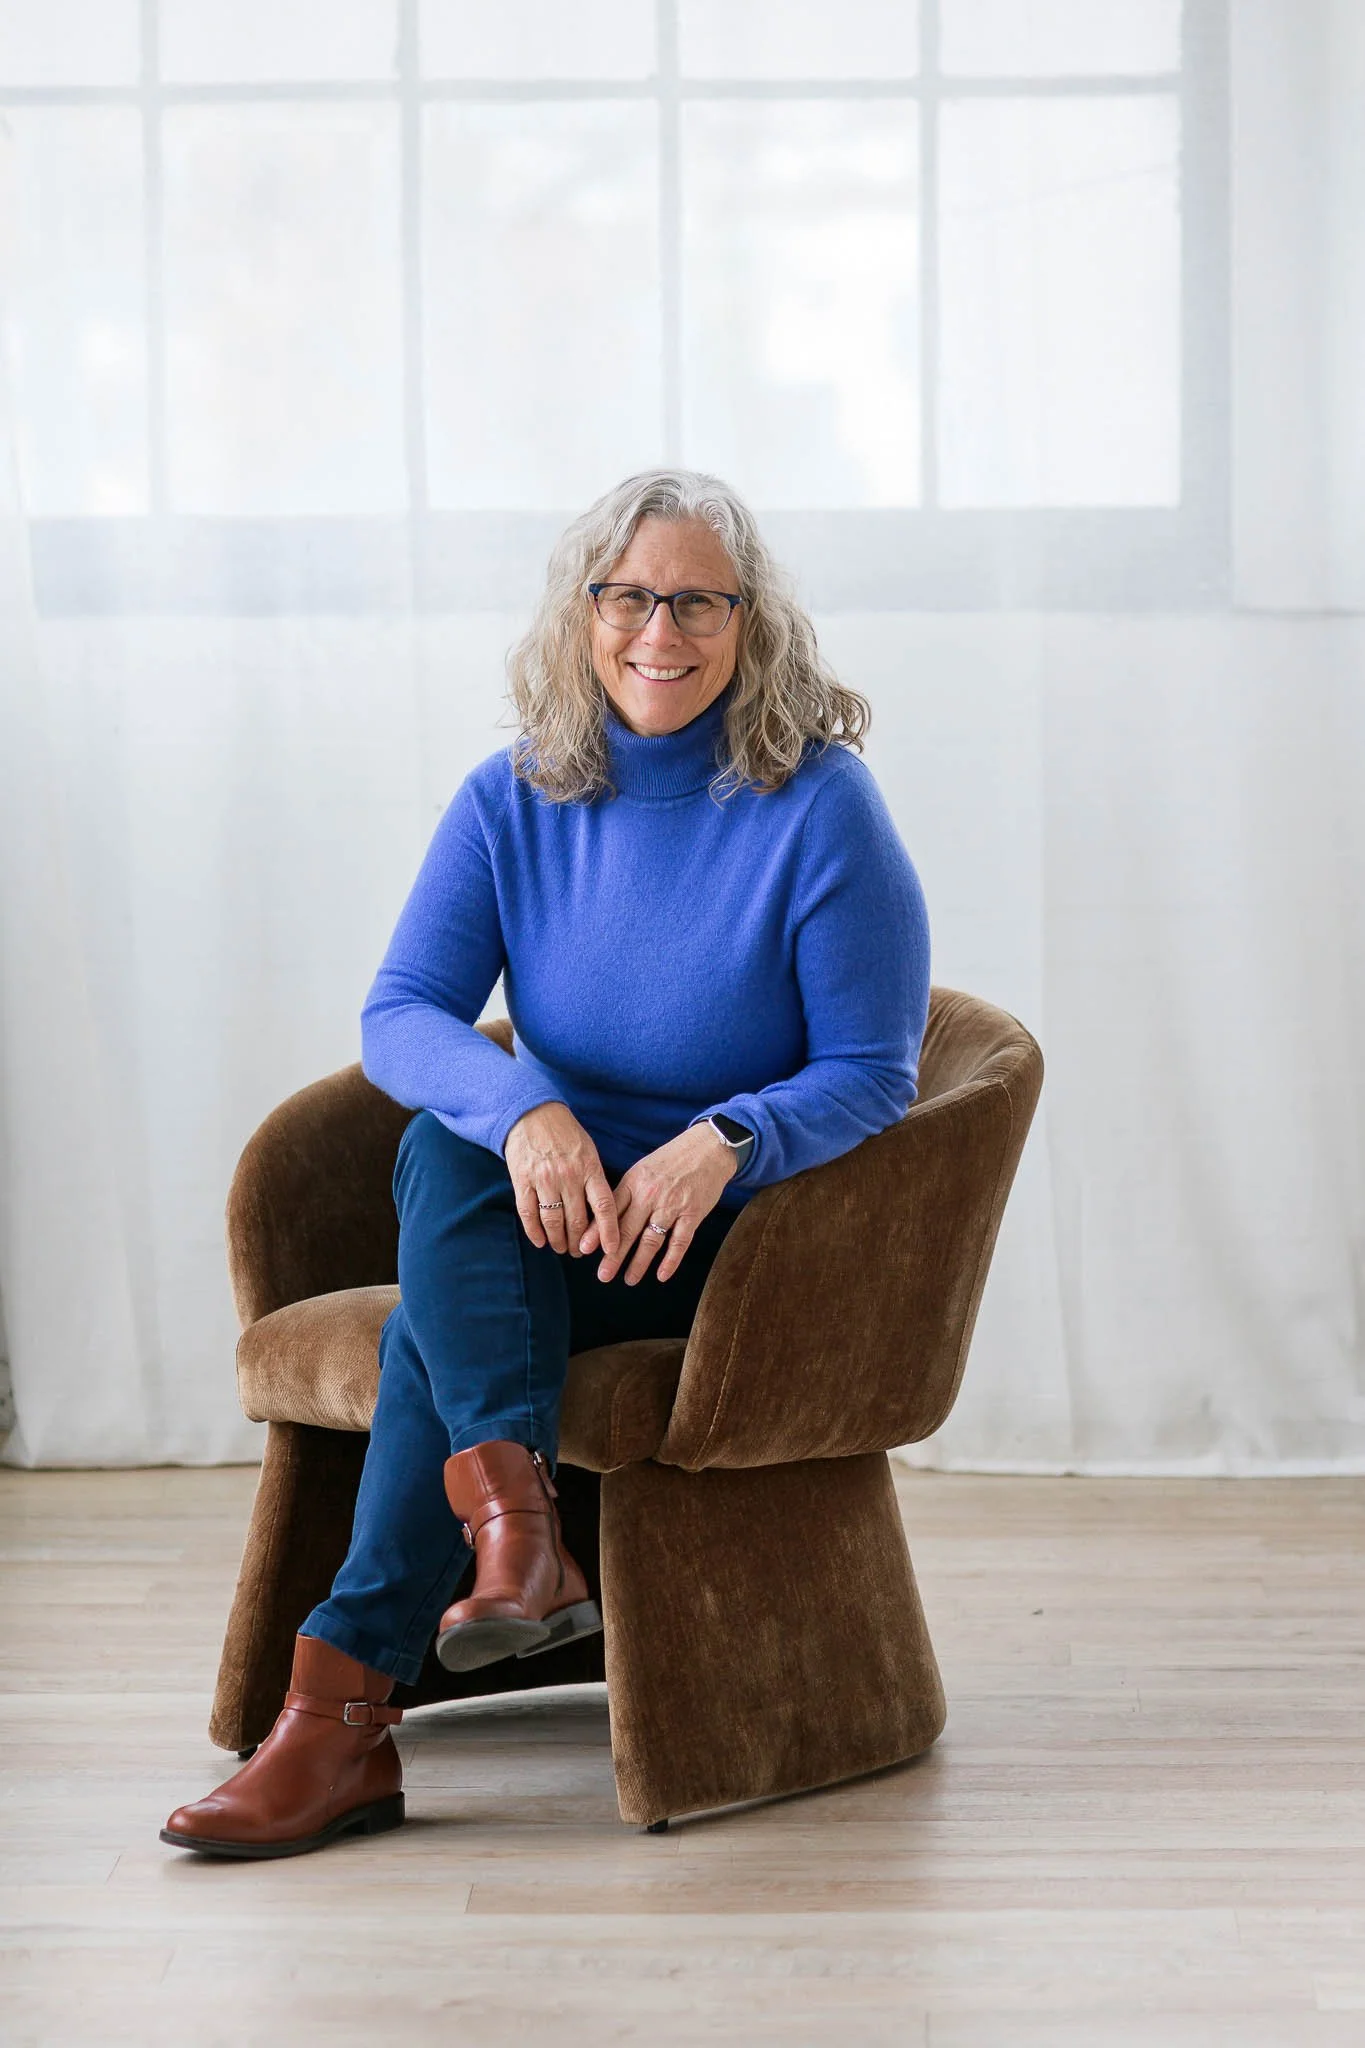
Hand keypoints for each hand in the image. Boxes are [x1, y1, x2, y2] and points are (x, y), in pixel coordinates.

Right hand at [504, 1102, 620, 1263]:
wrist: (532, 1113)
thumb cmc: (566, 1134)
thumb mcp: (589, 1152)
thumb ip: (595, 1180)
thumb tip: (602, 1214)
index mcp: (590, 1168)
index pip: (604, 1207)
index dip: (609, 1232)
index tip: (612, 1249)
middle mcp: (568, 1176)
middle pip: (577, 1220)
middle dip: (580, 1242)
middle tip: (579, 1252)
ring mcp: (544, 1179)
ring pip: (553, 1221)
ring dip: (558, 1240)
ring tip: (561, 1248)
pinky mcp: (522, 1180)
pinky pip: (528, 1213)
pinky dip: (535, 1231)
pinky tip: (540, 1241)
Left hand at [578, 1123, 735, 1284]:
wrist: (708, 1148)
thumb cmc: (671, 1159)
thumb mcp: (642, 1170)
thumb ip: (626, 1193)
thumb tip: (605, 1219)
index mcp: (634, 1183)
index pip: (611, 1211)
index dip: (597, 1231)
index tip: (584, 1249)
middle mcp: (650, 1195)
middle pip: (627, 1230)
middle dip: (613, 1256)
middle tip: (603, 1275)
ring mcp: (672, 1206)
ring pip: (651, 1240)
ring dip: (639, 1263)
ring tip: (629, 1279)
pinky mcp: (692, 1214)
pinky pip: (679, 1242)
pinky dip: (671, 1261)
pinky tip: (662, 1275)